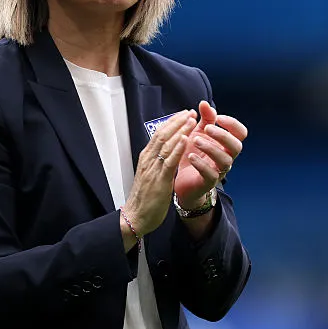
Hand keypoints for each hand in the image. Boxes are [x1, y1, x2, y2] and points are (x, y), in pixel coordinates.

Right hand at [120, 110, 196, 247]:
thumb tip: (168, 152)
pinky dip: (177, 148)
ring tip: (191, 120)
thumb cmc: (144, 198)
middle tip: (190, 112)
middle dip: (177, 121)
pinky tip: (185, 139)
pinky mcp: (159, 180)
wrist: (136, 216)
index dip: (171, 122)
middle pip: (162, 134)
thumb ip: (158, 163)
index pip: (159, 134)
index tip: (183, 114)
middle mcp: (148, 160)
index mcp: (146, 158)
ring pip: (165, 144)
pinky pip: (169, 161)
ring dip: (179, 130)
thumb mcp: (151, 175)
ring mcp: (153, 169)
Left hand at [174, 101, 247, 209]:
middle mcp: (226, 157)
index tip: (218, 118)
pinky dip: (201, 164)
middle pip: (237, 146)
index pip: (241, 133)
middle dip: (223, 135)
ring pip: (225, 160)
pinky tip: (190, 156)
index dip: (232, 124)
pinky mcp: (208, 182)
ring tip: (195, 140)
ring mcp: (219, 171)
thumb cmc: (194, 154)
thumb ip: (204, 119)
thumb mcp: (198, 133)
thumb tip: (204, 103)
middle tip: (207, 128)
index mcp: (226, 144)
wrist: (182, 180)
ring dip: (211, 148)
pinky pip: (210, 174)